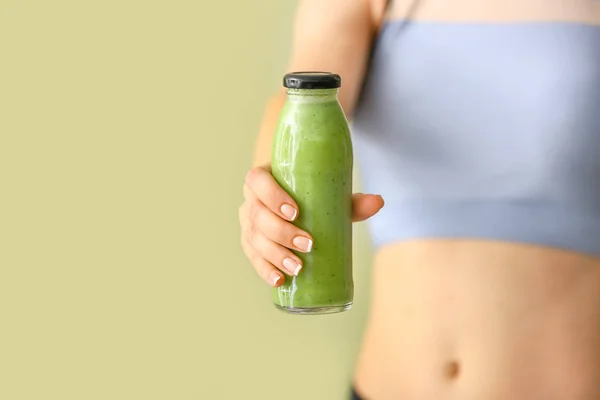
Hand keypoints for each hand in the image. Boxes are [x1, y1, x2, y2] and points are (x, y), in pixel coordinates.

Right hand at [239, 166, 383, 286]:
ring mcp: (248, 225)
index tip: (295, 212)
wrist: (295, 204)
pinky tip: (278, 280)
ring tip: (297, 267)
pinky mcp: (251, 246)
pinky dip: (265, 270)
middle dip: (281, 232)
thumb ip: (352, 201)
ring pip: (253, 239)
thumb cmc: (311, 197)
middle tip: (307, 244)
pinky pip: (253, 259)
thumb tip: (378, 202)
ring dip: (274, 255)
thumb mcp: (328, 196)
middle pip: (256, 215)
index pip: (257, 181)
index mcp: (263, 179)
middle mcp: (250, 201)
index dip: (272, 196)